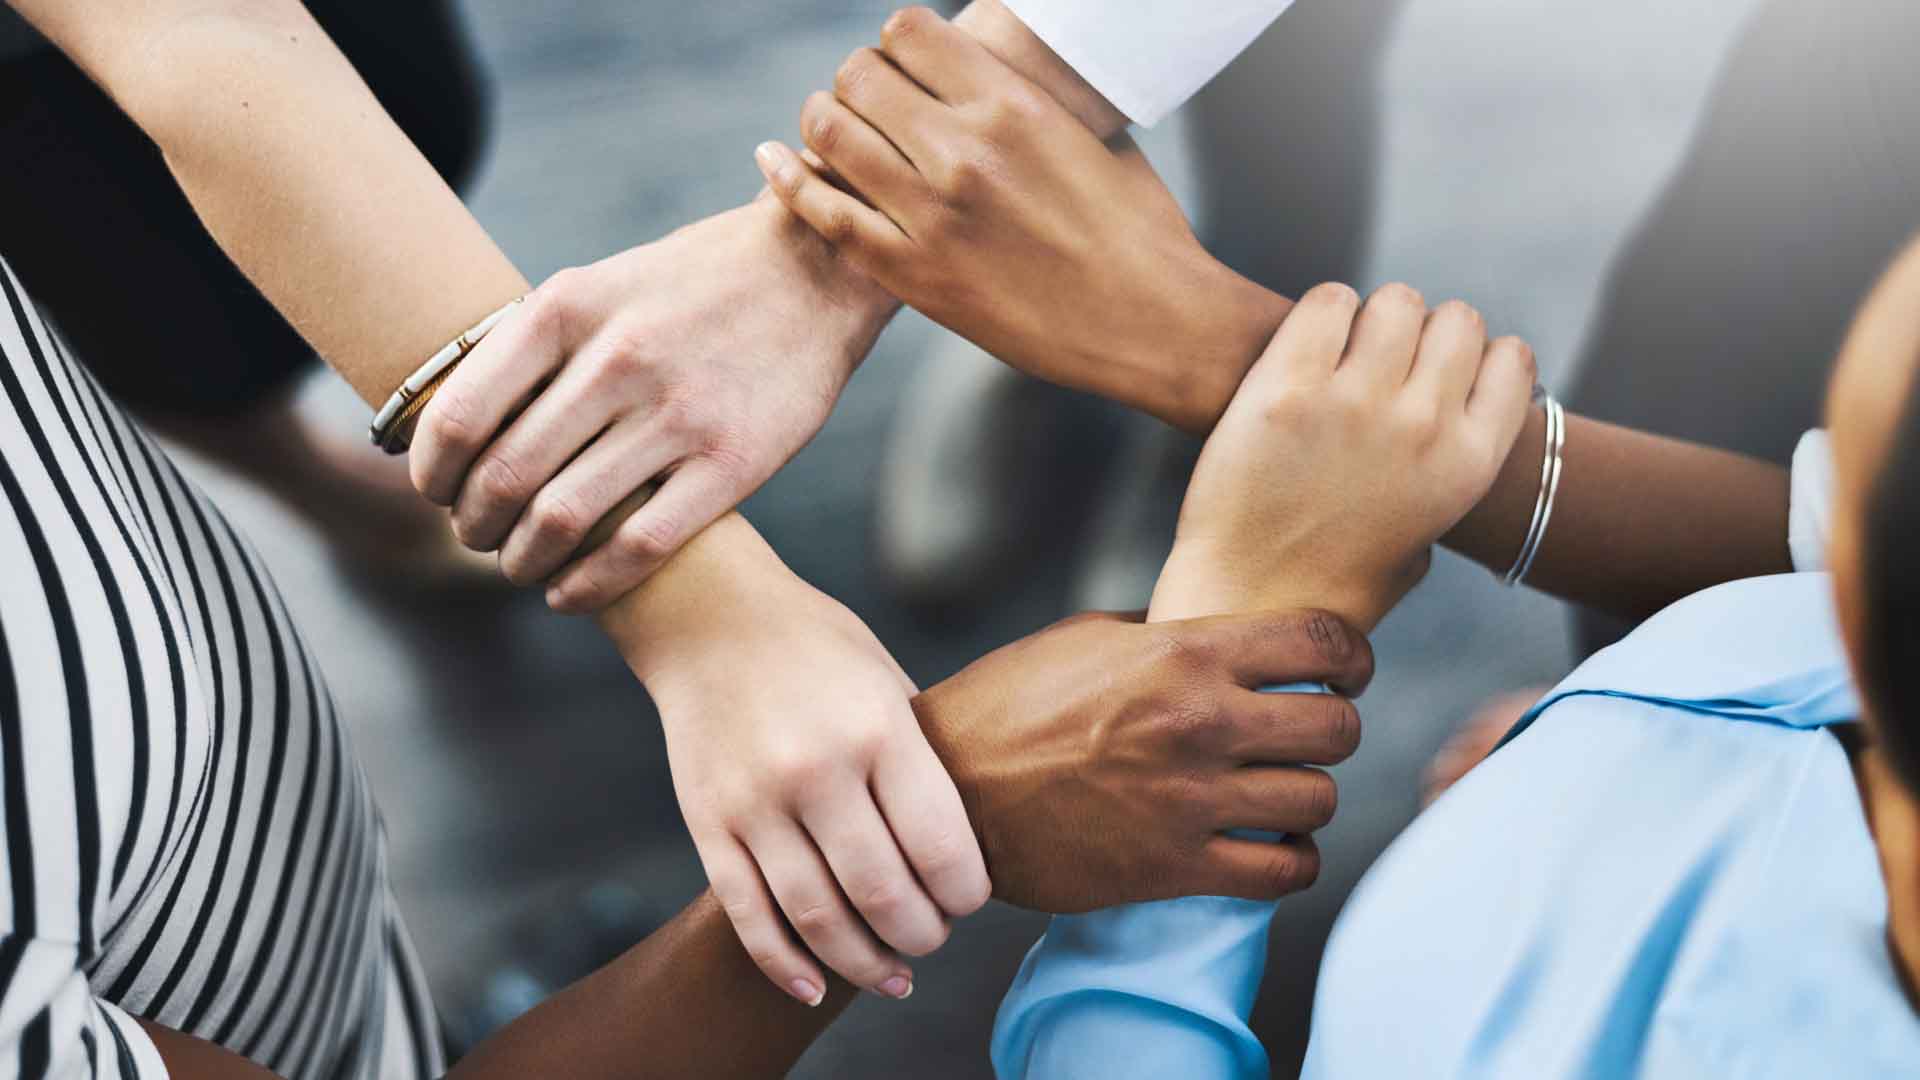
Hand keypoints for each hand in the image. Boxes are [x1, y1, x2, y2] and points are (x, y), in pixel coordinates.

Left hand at [407, 199, 896, 612]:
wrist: (815, 273)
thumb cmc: (693, 286)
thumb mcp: (602, 285)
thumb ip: (536, 345)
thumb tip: (453, 421)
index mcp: (569, 309)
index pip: (461, 414)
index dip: (431, 472)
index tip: (435, 494)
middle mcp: (617, 361)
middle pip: (505, 477)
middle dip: (473, 525)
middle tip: (475, 537)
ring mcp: (678, 416)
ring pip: (563, 519)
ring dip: (522, 559)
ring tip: (519, 565)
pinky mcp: (733, 464)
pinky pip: (638, 547)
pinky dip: (587, 584)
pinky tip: (569, 591)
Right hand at [617, 544, 987, 1004]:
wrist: (708, 617)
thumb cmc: (817, 648)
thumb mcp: (889, 681)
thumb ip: (923, 758)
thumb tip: (967, 841)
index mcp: (878, 729)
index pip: (942, 849)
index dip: (966, 894)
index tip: (970, 897)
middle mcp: (816, 769)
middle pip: (885, 896)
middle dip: (923, 935)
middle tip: (932, 933)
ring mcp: (755, 801)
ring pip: (820, 920)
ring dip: (866, 963)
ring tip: (893, 970)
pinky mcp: (708, 824)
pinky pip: (751, 918)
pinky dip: (787, 966)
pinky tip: (817, 986)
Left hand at [751, 7, 1285, 432]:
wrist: (1154, 323)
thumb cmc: (1140, 231)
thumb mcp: (1095, 138)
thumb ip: (1033, 102)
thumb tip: (997, 77)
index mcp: (1010, 102)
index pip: (906, 31)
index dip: (894, 44)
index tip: (903, 68)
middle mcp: (963, 148)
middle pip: (857, 75)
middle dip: (857, 83)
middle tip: (870, 109)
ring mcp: (931, 213)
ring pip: (828, 131)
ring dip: (821, 124)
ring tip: (834, 135)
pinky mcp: (912, 274)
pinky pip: (821, 211)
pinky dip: (787, 179)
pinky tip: (771, 162)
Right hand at [913, 609, 1374, 912]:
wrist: (946, 793)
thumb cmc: (1007, 705)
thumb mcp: (1084, 638)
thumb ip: (1165, 634)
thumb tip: (1222, 633)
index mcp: (1181, 652)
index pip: (1321, 641)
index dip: (1350, 656)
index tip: (1344, 672)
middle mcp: (1199, 723)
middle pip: (1338, 727)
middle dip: (1333, 728)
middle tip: (1307, 734)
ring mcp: (1192, 800)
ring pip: (1318, 800)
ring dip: (1308, 796)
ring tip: (1282, 791)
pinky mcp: (1176, 867)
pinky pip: (1284, 871)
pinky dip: (1293, 859)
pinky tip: (1271, 845)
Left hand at [1154, 283, 1537, 630]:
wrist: (1245, 600)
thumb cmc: (1329, 583)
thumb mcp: (1420, 543)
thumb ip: (1445, 482)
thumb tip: (1449, 435)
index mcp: (1468, 466)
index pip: (1513, 361)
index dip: (1475, 360)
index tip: (1439, 376)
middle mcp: (1423, 427)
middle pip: (1457, 321)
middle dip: (1425, 334)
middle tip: (1382, 364)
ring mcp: (1355, 403)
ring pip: (1397, 302)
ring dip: (1373, 318)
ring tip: (1341, 353)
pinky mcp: (1286, 389)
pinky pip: (1328, 302)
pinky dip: (1323, 312)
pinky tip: (1305, 346)